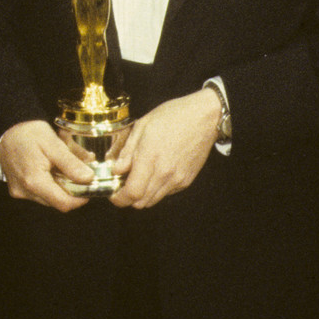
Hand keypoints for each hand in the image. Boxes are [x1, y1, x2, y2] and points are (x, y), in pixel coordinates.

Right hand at [0, 120, 93, 211]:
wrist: (5, 129)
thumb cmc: (28, 133)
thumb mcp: (53, 143)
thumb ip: (71, 163)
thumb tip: (88, 178)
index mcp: (34, 181)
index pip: (63, 203)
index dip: (80, 199)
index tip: (90, 186)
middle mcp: (25, 191)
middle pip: (57, 201)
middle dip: (71, 189)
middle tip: (79, 172)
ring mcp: (20, 192)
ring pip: (48, 198)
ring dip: (60, 186)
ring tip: (63, 167)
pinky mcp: (17, 189)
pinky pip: (39, 193)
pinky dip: (49, 184)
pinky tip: (50, 168)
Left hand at [109, 89, 219, 209]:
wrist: (204, 117)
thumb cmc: (174, 116)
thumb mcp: (143, 126)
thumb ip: (128, 151)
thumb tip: (116, 169)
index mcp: (150, 157)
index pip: (132, 193)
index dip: (119, 198)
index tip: (113, 193)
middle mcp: (164, 173)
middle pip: (140, 202)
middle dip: (128, 198)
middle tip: (124, 184)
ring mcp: (177, 179)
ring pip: (153, 201)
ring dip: (142, 195)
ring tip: (140, 177)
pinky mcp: (186, 180)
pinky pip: (166, 193)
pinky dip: (157, 189)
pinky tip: (156, 173)